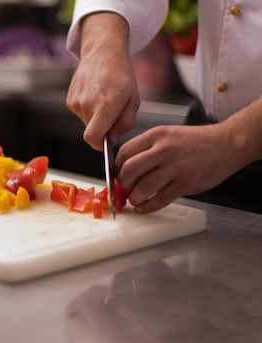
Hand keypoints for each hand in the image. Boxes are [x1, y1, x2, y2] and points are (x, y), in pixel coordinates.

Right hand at [66, 12, 139, 149]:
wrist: (102, 52)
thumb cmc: (121, 74)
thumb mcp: (133, 100)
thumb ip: (124, 124)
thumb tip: (112, 139)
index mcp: (106, 105)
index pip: (93, 137)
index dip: (98, 145)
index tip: (105, 143)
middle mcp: (87, 104)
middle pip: (92, 131)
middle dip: (103, 127)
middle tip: (113, 110)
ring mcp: (76, 102)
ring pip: (86, 122)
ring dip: (96, 117)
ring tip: (104, 98)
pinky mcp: (70, 100)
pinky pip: (80, 114)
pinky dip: (88, 109)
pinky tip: (95, 94)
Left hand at [115, 124, 240, 212]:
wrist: (226, 144)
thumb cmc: (194, 142)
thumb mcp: (167, 135)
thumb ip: (146, 148)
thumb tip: (124, 168)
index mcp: (156, 135)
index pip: (124, 152)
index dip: (116, 167)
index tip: (116, 174)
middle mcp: (164, 150)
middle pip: (129, 170)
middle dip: (122, 183)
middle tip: (123, 187)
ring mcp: (176, 167)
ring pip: (143, 187)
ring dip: (134, 197)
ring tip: (135, 198)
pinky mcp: (187, 183)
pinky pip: (160, 199)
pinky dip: (147, 207)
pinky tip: (143, 207)